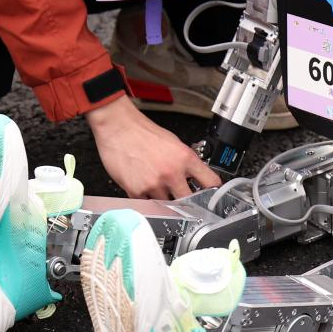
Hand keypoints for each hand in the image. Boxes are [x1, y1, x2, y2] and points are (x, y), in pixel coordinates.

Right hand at [85, 95, 221, 199]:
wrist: (118, 127)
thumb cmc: (142, 132)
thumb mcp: (173, 142)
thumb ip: (184, 161)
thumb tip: (192, 175)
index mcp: (185, 158)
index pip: (210, 181)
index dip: (214, 192)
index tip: (213, 197)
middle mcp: (171, 173)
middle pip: (189, 201)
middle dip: (186, 200)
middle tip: (181, 197)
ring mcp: (154, 184)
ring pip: (166, 204)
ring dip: (163, 199)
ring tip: (155, 183)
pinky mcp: (136, 191)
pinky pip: (146, 203)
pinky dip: (146, 198)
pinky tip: (143, 184)